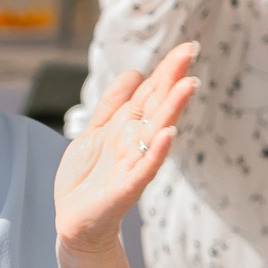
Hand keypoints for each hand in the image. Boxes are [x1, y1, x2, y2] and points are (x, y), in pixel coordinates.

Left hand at [55, 41, 198, 252]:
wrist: (76, 221)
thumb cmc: (88, 177)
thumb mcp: (95, 131)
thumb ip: (113, 104)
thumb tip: (136, 73)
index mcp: (128, 126)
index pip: (151, 92)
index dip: (166, 70)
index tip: (187, 47)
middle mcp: (136, 141)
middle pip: (157, 105)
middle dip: (173, 79)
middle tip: (191, 52)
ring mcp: (134, 163)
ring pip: (157, 131)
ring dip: (172, 108)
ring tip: (188, 84)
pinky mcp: (127, 187)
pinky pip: (145, 167)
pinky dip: (157, 151)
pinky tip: (168, 133)